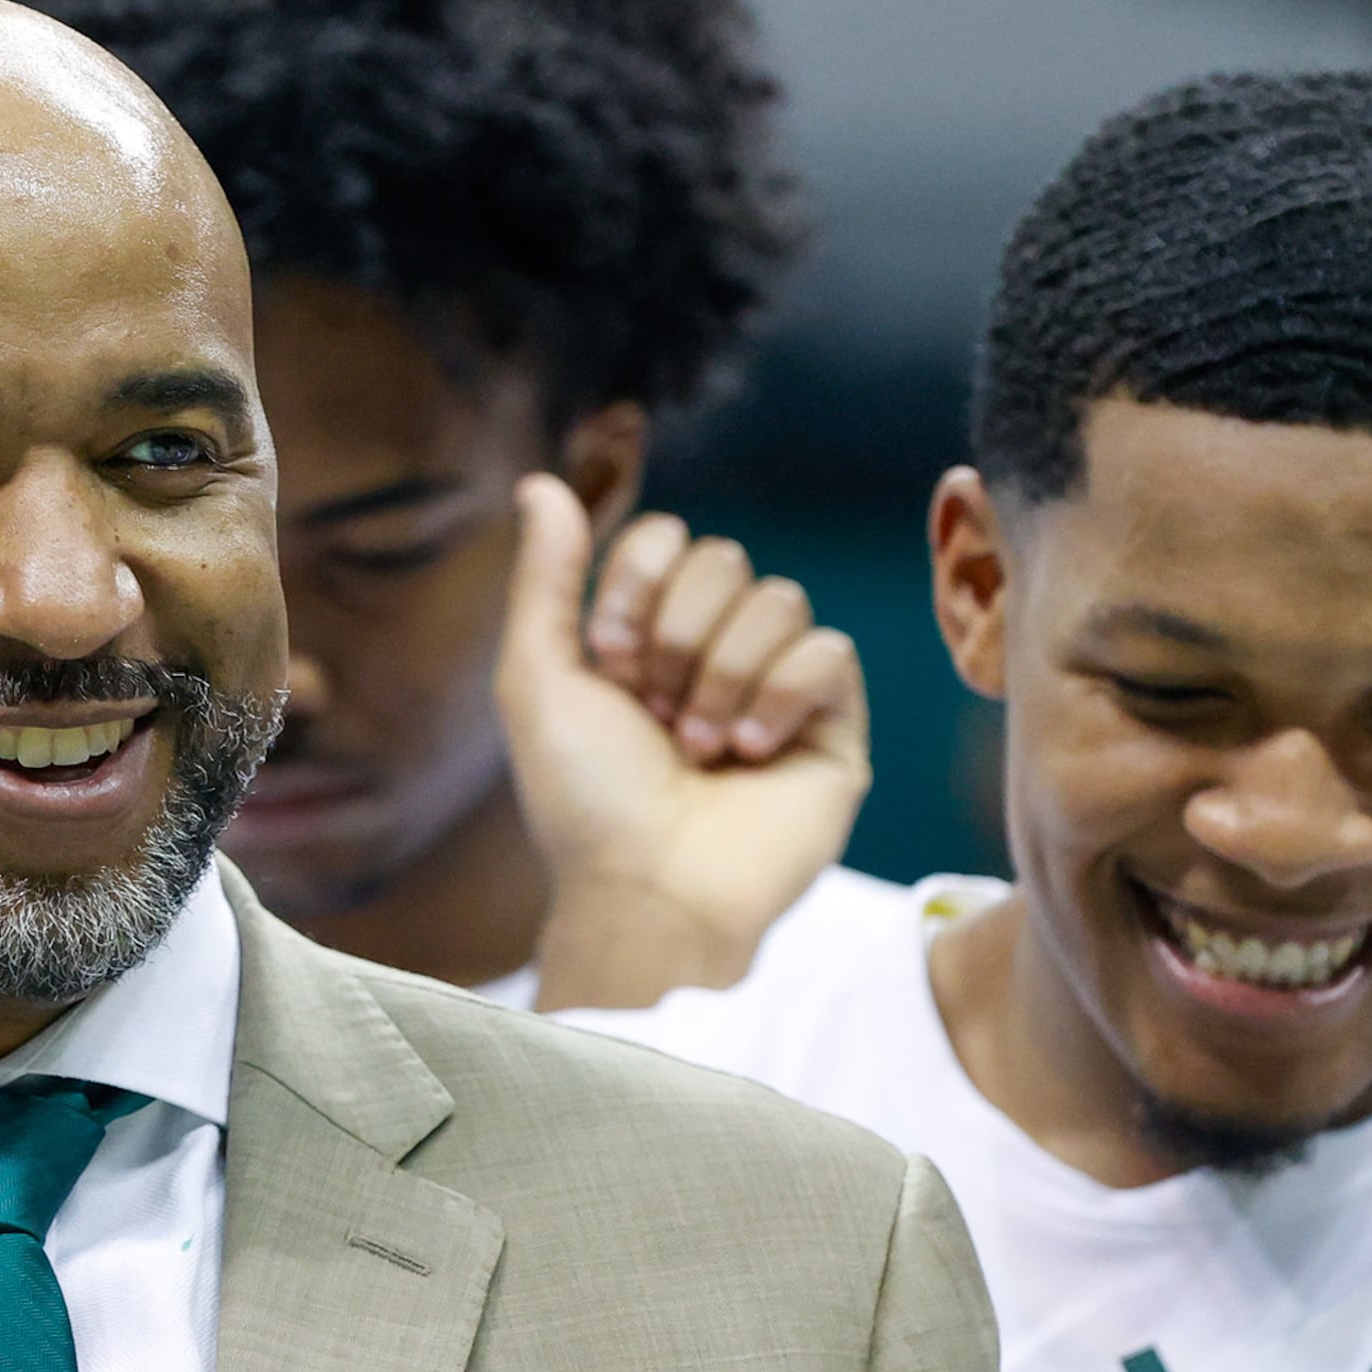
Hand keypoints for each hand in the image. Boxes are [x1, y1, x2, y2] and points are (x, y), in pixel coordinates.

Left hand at [495, 475, 871, 1010]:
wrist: (647, 888)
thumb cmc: (585, 799)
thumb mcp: (537, 678)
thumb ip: (546, 578)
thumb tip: (541, 483)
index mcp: (648, 637)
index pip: (667, 539)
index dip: (635, 583)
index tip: (609, 660)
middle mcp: (714, 653)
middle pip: (725, 558)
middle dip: (676, 635)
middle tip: (654, 713)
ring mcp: (778, 688)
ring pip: (779, 598)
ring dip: (721, 673)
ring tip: (698, 746)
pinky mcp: (834, 727)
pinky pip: (830, 650)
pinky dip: (780, 695)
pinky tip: (749, 753)